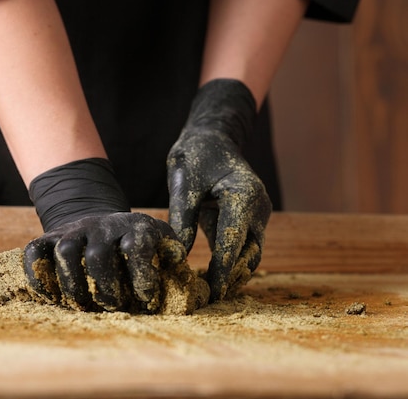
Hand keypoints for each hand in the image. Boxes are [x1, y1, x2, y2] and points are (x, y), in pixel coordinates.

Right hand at [23, 212, 188, 312]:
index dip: (141, 276)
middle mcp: (102, 226)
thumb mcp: (159, 242)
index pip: (136, 246)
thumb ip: (172, 255)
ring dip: (74, 285)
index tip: (145, 299)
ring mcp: (73, 230)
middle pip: (98, 254)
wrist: (98, 221)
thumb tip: (180, 270)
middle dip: (106, 288)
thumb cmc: (134, 244)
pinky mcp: (49, 237)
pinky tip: (52, 297)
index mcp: (134, 228)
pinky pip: (35, 252)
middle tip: (114, 306)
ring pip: (66, 251)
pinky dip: (39, 276)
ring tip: (83, 305)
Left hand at [167, 79, 271, 301]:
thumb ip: (182, 218)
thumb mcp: (183, 182)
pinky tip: (211, 277)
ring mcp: (257, 214)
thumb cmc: (196, 154)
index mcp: (244, 195)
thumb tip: (178, 255)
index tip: (211, 292)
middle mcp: (258, 208)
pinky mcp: (248, 219)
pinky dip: (230, 262)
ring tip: (208, 293)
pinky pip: (242, 246)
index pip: (235, 240)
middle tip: (206, 299)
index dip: (223, 270)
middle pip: (249, 253)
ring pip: (249, 253)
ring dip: (232, 273)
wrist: (212, 136)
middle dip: (231, 278)